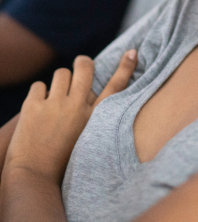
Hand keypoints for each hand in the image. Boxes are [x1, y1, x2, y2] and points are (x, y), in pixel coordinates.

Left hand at [2, 50, 136, 184]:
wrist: (34, 178)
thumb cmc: (62, 161)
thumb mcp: (88, 138)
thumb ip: (90, 115)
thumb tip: (88, 91)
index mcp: (94, 118)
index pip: (115, 87)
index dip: (125, 68)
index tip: (132, 52)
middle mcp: (77, 108)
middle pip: (85, 68)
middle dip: (83, 62)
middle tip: (81, 63)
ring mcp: (54, 106)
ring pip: (61, 74)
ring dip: (59, 82)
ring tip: (56, 96)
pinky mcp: (33, 107)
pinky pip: (39, 85)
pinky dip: (38, 94)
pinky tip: (38, 108)